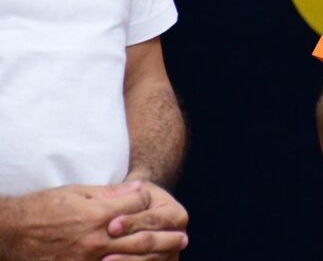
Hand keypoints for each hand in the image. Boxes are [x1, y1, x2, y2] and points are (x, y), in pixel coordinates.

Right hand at [0, 181, 177, 260]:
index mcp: (98, 215)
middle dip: (165, 237)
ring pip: (131, 259)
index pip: (138, 206)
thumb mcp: (78, 192)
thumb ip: (110, 193)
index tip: (152, 200)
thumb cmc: (44, 208)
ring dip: (154, 257)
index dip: (147, 202)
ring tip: (172, 253)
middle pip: (142, 238)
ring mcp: (88, 260)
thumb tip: (138, 191)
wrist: (11, 233)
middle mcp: (96, 239)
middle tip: (183, 238)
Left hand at [101, 179, 187, 260]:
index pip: (153, 220)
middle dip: (127, 247)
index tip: (111, 227)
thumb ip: (131, 194)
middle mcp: (178, 237)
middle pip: (150, 244)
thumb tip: (134, 188)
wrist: (140, 212)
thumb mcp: (135, 192)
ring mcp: (169, 255)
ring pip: (148, 260)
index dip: (133, 223)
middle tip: (105, 253)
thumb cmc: (135, 199)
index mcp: (176, 216)